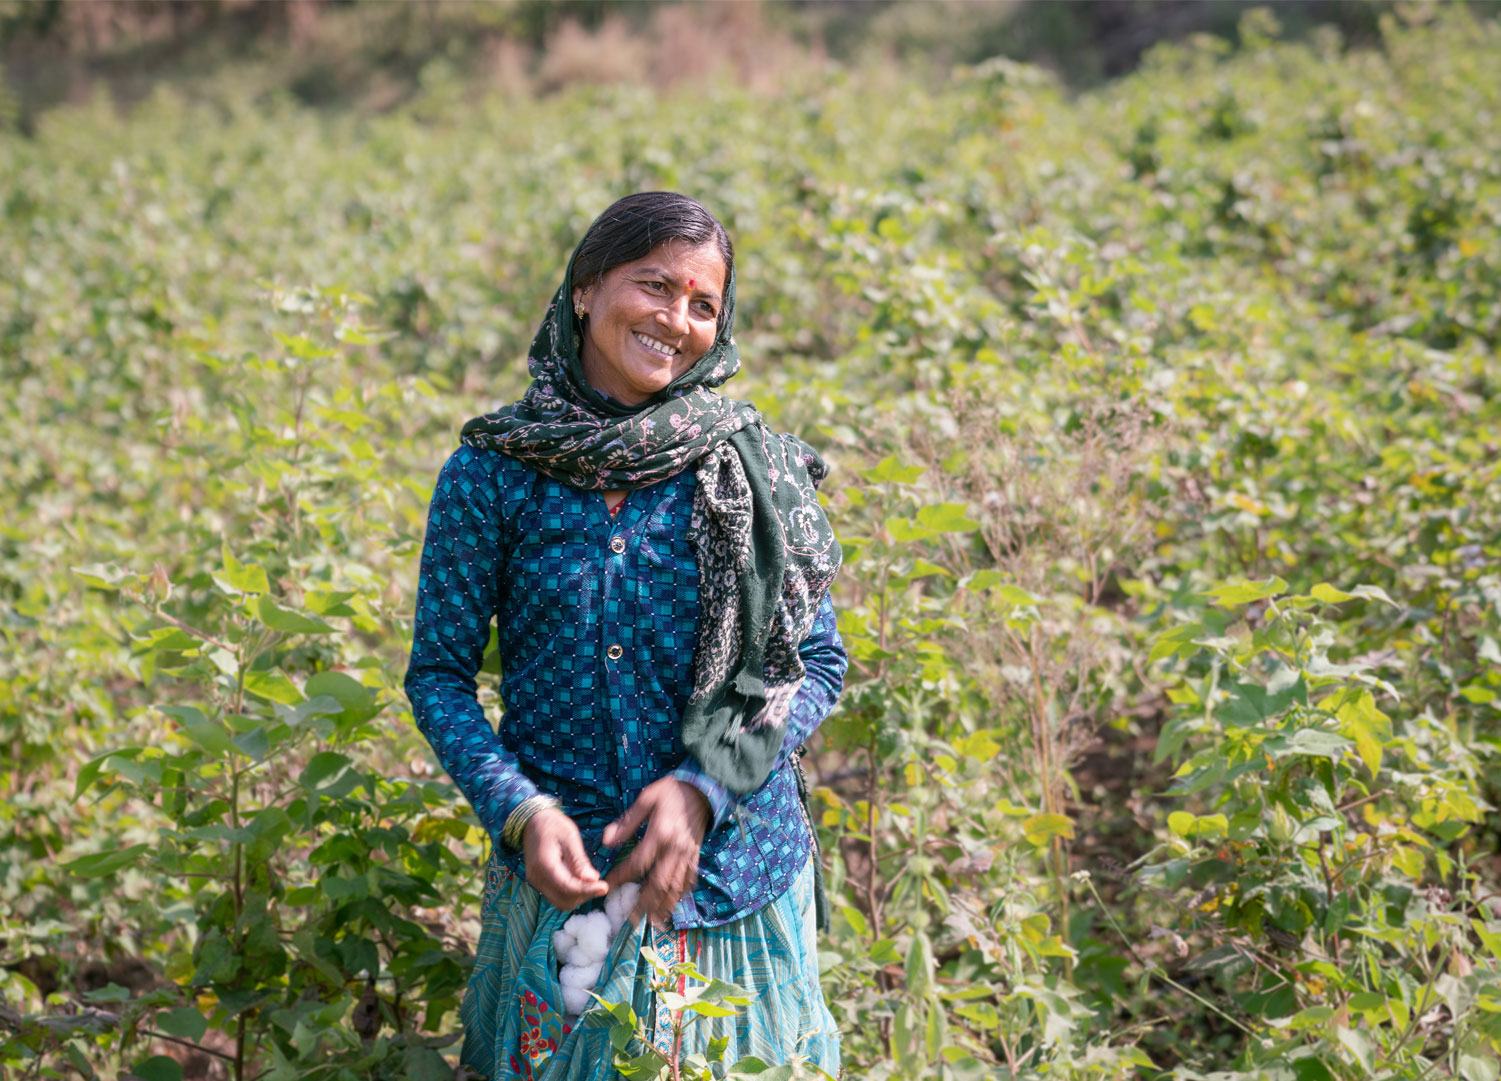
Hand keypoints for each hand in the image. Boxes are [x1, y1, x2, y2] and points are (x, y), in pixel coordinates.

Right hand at [523, 808, 608, 911]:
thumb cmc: (553, 825)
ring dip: (577, 896)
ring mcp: (536, 882)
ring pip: (560, 902)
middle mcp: (536, 878)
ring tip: (590, 881)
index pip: (568, 887)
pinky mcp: (539, 883)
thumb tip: (592, 879)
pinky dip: (570, 894)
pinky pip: (556, 896)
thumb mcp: (570, 837)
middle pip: (564, 901)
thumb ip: (579, 860)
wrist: (533, 822)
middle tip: (598, 883)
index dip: (588, 890)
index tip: (604, 887)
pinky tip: (580, 880)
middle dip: (583, 895)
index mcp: (544, 865)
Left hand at [603, 778, 710, 927]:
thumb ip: (627, 822)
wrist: (704, 790)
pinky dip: (681, 895)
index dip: (621, 877)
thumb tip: (607, 841)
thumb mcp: (647, 799)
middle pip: (658, 883)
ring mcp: (687, 855)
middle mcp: (674, 849)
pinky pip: (689, 880)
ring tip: (653, 922)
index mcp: (660, 835)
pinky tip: (673, 905)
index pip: (637, 863)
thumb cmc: (672, 792)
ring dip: (664, 906)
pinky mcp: (695, 856)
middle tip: (632, 920)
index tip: (607, 887)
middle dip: (645, 904)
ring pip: (675, 886)